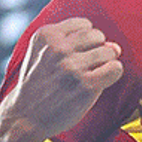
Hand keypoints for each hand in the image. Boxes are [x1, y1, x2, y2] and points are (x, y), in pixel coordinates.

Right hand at [1, 17, 123, 137]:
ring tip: (89, 76)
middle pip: (97, 36)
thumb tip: (116, 47)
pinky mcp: (86, 84)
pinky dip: (113, 73)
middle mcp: (58, 48)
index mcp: (46, 35)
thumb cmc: (40, 84)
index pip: (83, 24)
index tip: (73, 55)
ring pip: (108, 51)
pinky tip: (101, 81)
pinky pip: (115, 68)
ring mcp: (72, 66)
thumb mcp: (43, 53)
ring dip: (104, 63)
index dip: (84, 41)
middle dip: (95, 49)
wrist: (25, 116)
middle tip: (82, 68)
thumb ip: (77, 44)